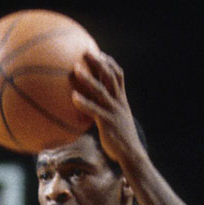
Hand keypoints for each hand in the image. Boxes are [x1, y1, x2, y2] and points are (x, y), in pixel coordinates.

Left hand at [69, 50, 146, 167]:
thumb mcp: (115, 120)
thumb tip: (90, 106)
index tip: (99, 53)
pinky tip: (72, 97)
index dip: (110, 63)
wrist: (131, 153)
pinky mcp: (107, 122)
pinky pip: (94, 110)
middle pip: (110, 76)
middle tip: (86, 51)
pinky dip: (84, 102)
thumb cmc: (119, 138)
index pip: (118, 75)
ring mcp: (113, 111)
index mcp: (121, 99)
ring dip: (88, 78)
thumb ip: (105, 110)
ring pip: (101, 90)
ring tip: (76, 68)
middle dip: (99, 62)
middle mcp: (119, 102)